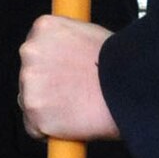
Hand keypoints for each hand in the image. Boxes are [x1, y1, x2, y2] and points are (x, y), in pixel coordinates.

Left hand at [19, 14, 120, 139]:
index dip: (50, 65)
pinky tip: (70, 121)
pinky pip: (34, 127)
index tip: (62, 74)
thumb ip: (65, 41)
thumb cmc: (119, 63)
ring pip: (29, 101)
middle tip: (73, 91)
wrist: (129, 88)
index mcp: (43, 28)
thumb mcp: (88, 33)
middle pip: (29, 74)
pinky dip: (48, 130)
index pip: (35, 48)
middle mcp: (31, 52)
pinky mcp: (34, 112)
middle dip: (46, 86)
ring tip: (76, 106)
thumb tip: (61, 53)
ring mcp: (30, 83)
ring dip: (47, 107)